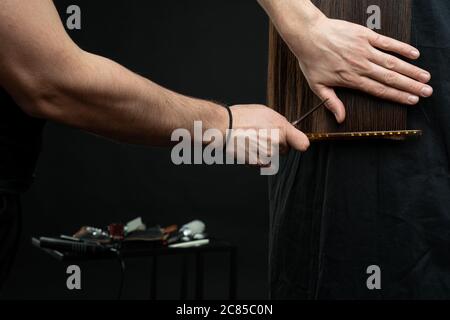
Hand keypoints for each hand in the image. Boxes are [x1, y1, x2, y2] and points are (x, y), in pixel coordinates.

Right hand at [226, 104, 308, 164]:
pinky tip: (248, 148)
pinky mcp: (258, 162)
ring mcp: (267, 153)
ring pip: (272, 157)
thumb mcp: (264, 112)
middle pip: (285, 150)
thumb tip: (286, 129)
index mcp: (281, 127)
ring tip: (251, 141)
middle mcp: (277, 142)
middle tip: (261, 136)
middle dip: (277, 145)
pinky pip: (263, 163)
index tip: (297, 143)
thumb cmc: (240, 117)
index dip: (298, 143)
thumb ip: (279, 123)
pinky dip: (257, 159)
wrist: (224, 126)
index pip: (302, 143)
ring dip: (265, 152)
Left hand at [287, 16, 432, 122]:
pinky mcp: (365, 36)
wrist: (308, 35)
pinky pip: (387, 42)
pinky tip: (414, 54)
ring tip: (425, 76)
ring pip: (392, 62)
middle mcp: (361, 66)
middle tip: (427, 91)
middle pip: (391, 78)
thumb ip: (331, 102)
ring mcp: (364, 50)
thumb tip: (340, 119)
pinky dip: (401, 48)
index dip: (398, 96)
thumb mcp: (317, 86)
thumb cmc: (311, 60)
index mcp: (352, 79)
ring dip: (411, 70)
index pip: (379, 90)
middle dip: (411, 86)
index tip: (412, 100)